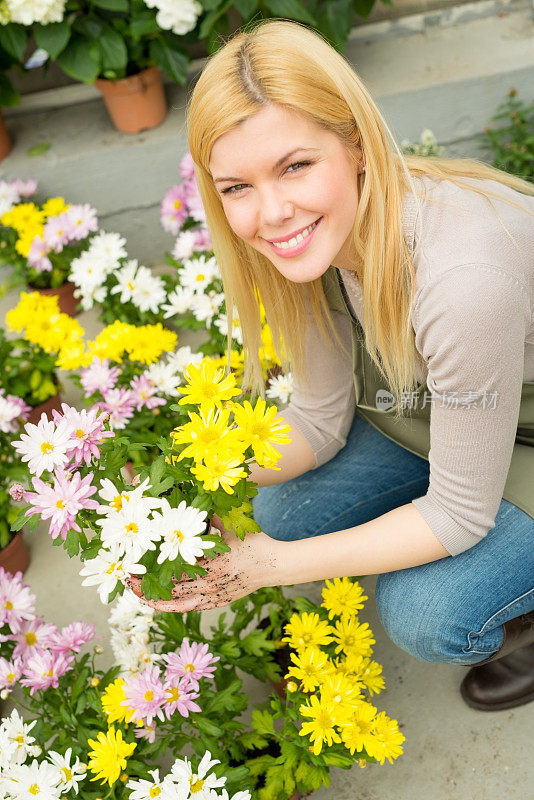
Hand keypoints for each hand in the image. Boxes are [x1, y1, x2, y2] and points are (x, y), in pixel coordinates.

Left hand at [126, 515, 284, 612]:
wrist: (274, 565)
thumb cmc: (253, 543)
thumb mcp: (230, 526)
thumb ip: (208, 516)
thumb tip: (191, 499)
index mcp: (211, 565)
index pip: (173, 570)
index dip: (151, 569)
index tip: (134, 566)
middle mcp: (210, 584)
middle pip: (170, 590)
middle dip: (147, 588)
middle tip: (129, 582)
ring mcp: (214, 595)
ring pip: (179, 604)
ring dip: (158, 601)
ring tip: (140, 596)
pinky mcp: (218, 601)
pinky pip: (191, 607)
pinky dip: (174, 606)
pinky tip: (162, 602)